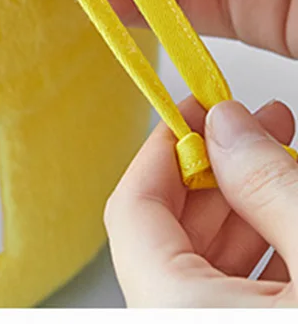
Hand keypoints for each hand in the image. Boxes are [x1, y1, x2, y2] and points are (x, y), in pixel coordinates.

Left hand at [106, 97, 297, 306]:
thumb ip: (267, 186)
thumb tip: (226, 127)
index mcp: (175, 311)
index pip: (131, 207)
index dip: (165, 148)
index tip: (197, 109)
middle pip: (167, 232)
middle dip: (215, 171)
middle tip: (253, 127)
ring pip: (202, 262)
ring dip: (242, 207)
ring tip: (282, 159)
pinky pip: (229, 294)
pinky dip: (258, 250)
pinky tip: (288, 214)